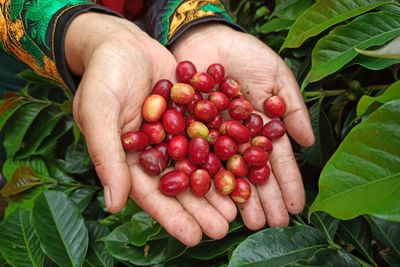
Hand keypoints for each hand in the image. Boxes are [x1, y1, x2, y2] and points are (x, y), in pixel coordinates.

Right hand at [65, 14, 234, 245]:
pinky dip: (226, 150)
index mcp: (130, 158)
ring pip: (199, 164)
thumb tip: (113, 204)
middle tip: (223, 229)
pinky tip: (244, 165)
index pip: (152, 195)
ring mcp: (175, 134)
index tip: (193, 237)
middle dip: (201, 208)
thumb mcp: (98, 112)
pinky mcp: (192, 115)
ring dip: (218, 185)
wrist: (122, 42)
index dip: (172, 217)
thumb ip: (106, 156)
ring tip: (238, 206)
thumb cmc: (103, 76)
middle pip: (181, 184)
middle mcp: (155, 151)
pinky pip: (211, 136)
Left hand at [171, 24, 314, 228]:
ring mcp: (213, 139)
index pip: (277, 161)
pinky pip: (197, 159)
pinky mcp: (188, 133)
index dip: (287, 184)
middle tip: (270, 224)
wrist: (207, 39)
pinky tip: (213, 199)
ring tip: (245, 222)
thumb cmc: (246, 55)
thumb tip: (309, 142)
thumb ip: (291, 108)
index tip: (295, 208)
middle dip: (263, 199)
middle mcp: (238, 140)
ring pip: (226, 173)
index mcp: (260, 129)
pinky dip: (205, 179)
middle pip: (251, 173)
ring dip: (236, 198)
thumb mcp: (276, 77)